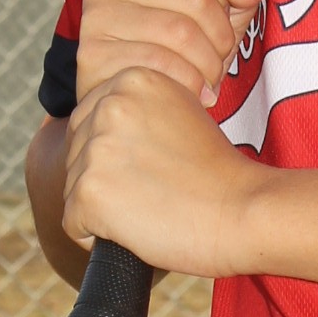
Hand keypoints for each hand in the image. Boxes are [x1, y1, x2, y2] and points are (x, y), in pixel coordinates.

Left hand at [62, 66, 269, 277]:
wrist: (244, 211)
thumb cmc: (218, 173)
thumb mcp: (180, 114)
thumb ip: (137, 111)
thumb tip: (96, 132)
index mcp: (132, 79)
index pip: (90, 119)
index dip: (119, 154)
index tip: (156, 167)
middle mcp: (108, 105)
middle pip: (76, 151)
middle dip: (105, 178)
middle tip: (155, 190)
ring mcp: (96, 148)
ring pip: (72, 187)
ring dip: (104, 207)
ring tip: (152, 208)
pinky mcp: (89, 192)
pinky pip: (73, 223)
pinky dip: (97, 237)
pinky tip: (137, 231)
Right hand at [77, 0, 269, 107]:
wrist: (136, 100)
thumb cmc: (181, 46)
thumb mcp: (223, 5)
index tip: (217, 15)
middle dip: (221, 37)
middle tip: (219, 59)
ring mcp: (95, 14)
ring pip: (180, 33)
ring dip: (208, 65)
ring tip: (208, 78)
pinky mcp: (93, 55)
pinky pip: (160, 65)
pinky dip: (188, 83)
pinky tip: (191, 92)